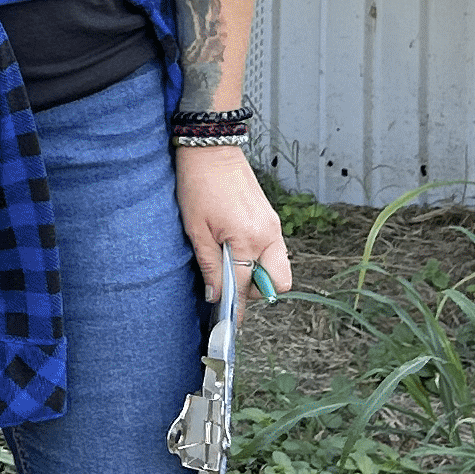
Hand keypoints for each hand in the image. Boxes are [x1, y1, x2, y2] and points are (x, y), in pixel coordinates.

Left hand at [172, 141, 290, 299]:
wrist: (211, 148)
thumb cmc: (198, 184)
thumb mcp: (196, 229)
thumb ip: (210, 265)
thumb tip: (216, 296)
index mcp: (249, 239)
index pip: (247, 287)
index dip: (237, 309)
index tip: (231, 325)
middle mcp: (269, 235)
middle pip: (278, 283)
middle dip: (257, 291)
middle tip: (230, 282)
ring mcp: (273, 226)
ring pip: (278, 266)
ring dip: (258, 273)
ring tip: (229, 261)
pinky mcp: (271, 218)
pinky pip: (273, 249)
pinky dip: (258, 256)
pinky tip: (235, 246)